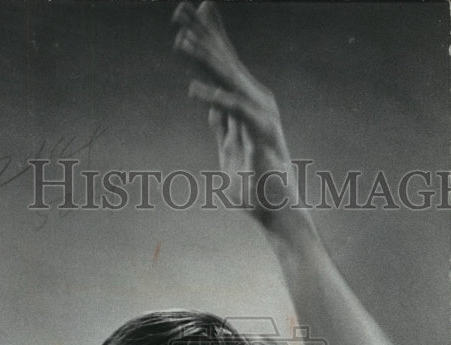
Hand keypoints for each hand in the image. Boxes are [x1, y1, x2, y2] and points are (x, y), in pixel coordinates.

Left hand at [174, 1, 303, 233]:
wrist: (277, 212)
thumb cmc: (255, 187)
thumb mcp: (230, 152)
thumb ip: (223, 127)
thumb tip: (212, 108)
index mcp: (247, 104)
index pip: (223, 64)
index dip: (206, 38)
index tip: (184, 15)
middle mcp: (256, 103)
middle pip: (225, 61)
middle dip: (203, 33)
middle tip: (179, 7)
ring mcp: (261, 116)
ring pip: (228, 80)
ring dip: (203, 59)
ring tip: (179, 40)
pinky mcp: (262, 134)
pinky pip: (234, 112)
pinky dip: (214, 99)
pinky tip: (192, 90)